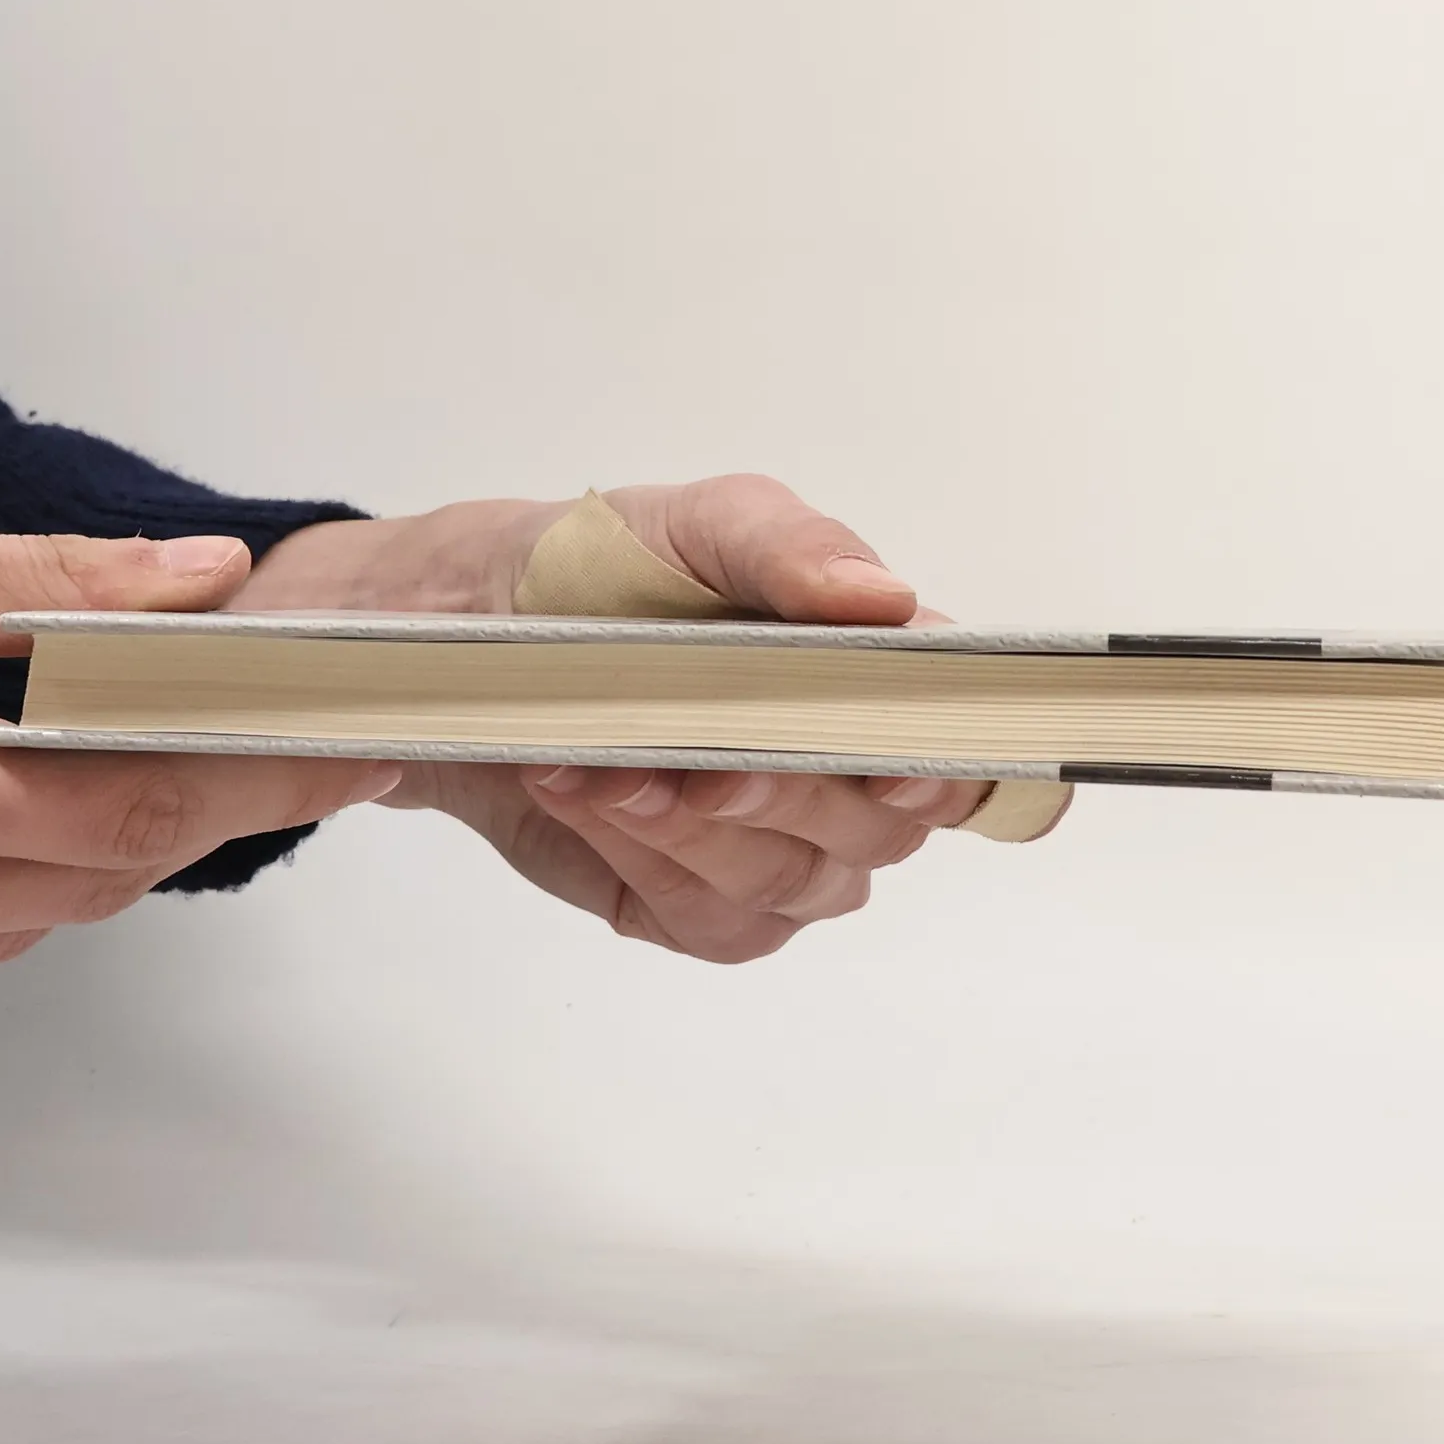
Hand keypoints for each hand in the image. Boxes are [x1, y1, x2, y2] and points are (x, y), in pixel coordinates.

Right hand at [0, 507, 401, 1026]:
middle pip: (103, 871)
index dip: (263, 782)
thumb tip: (202, 578)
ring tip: (200, 760)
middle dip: (222, 805)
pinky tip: (55, 812)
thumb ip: (17, 581)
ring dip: (129, 841)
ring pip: (37, 918)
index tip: (353, 748)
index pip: (129, 804)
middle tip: (312, 747)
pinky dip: (30, 878)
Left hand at [242, 476, 1065, 961]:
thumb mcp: (698, 525)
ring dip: (687, 827)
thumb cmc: (608, 570)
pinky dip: (642, 859)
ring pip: (781, 882)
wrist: (477, 636)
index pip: (965, 754)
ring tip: (602, 764)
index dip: (944, 774)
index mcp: (879, 684)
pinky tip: (586, 796)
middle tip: (688, 755)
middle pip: (871, 833)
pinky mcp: (700, 905)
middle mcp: (847, 779)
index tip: (883, 769)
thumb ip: (790, 551)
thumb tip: (882, 598)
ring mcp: (780, 852)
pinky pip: (706, 918)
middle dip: (777, 794)